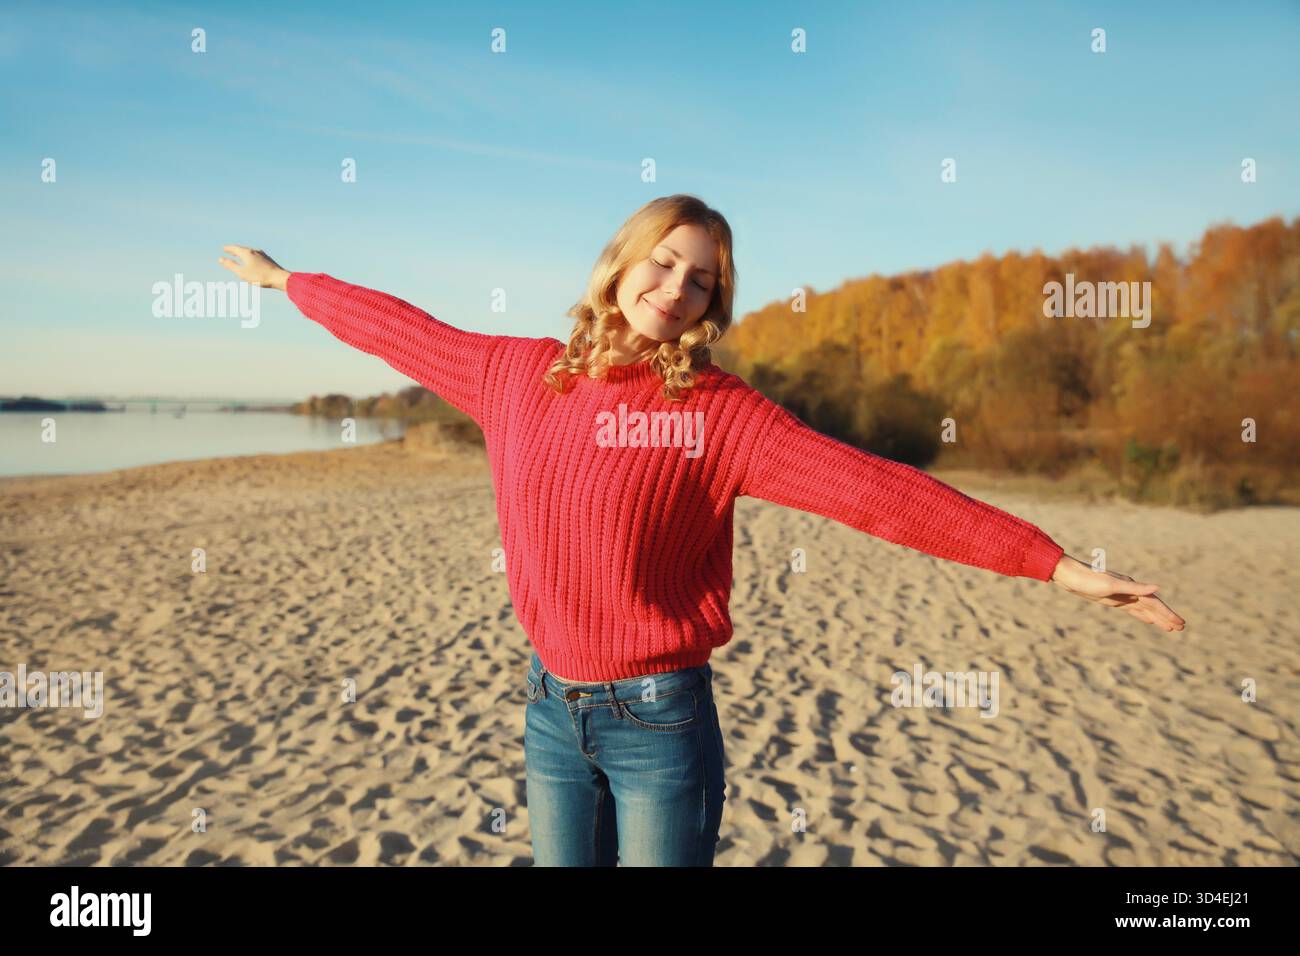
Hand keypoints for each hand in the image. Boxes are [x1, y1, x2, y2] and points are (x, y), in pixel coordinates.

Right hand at [218, 244, 289, 289]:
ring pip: (250, 252)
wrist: (279, 278)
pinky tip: (253, 261)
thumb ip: (231, 265)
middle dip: (235, 250)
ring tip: (240, 255)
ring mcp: (263, 255)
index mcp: (247, 253)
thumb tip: (220, 259)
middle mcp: (255, 251)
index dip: (228, 248)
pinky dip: (250, 257)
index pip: (235, 248)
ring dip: (243, 253)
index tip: (223, 248)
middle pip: (243, 249)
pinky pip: (256, 256)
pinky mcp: (269, 260)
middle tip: (229, 250)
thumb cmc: (260, 276)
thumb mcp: (242, 272)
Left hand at [1049, 553, 1184, 631]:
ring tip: (1170, 628)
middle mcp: (1129, 590)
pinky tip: (1148, 620)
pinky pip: (1132, 609)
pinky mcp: (1112, 599)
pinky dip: (1142, 615)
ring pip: (1143, 609)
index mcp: (1131, 587)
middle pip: (1152, 606)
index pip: (1154, 603)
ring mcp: (1121, 595)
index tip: (1180, 624)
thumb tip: (1157, 587)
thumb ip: (1134, 588)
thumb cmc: (1087, 579)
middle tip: (1181, 628)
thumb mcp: (1110, 585)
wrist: (1067, 575)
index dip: (1167, 614)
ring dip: (1157, 618)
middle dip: (1166, 617)